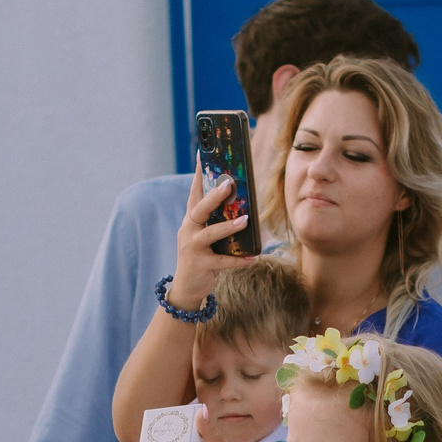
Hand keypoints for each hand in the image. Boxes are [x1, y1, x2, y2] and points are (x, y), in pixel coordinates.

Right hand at [165, 167, 250, 309]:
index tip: (202, 154)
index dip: (199, 174)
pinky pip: (223, 262)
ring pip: (210, 234)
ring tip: (246, 220)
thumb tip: (243, 206)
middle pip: (199, 209)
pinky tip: (254, 257)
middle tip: (229, 184)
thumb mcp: (206, 235)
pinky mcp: (200, 265)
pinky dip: (239, 260)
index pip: (194, 193)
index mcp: (190, 220)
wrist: (187, 287)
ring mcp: (192, 248)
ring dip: (228, 227)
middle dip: (213, 196)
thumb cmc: (202, 256)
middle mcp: (188, 230)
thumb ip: (217, 221)